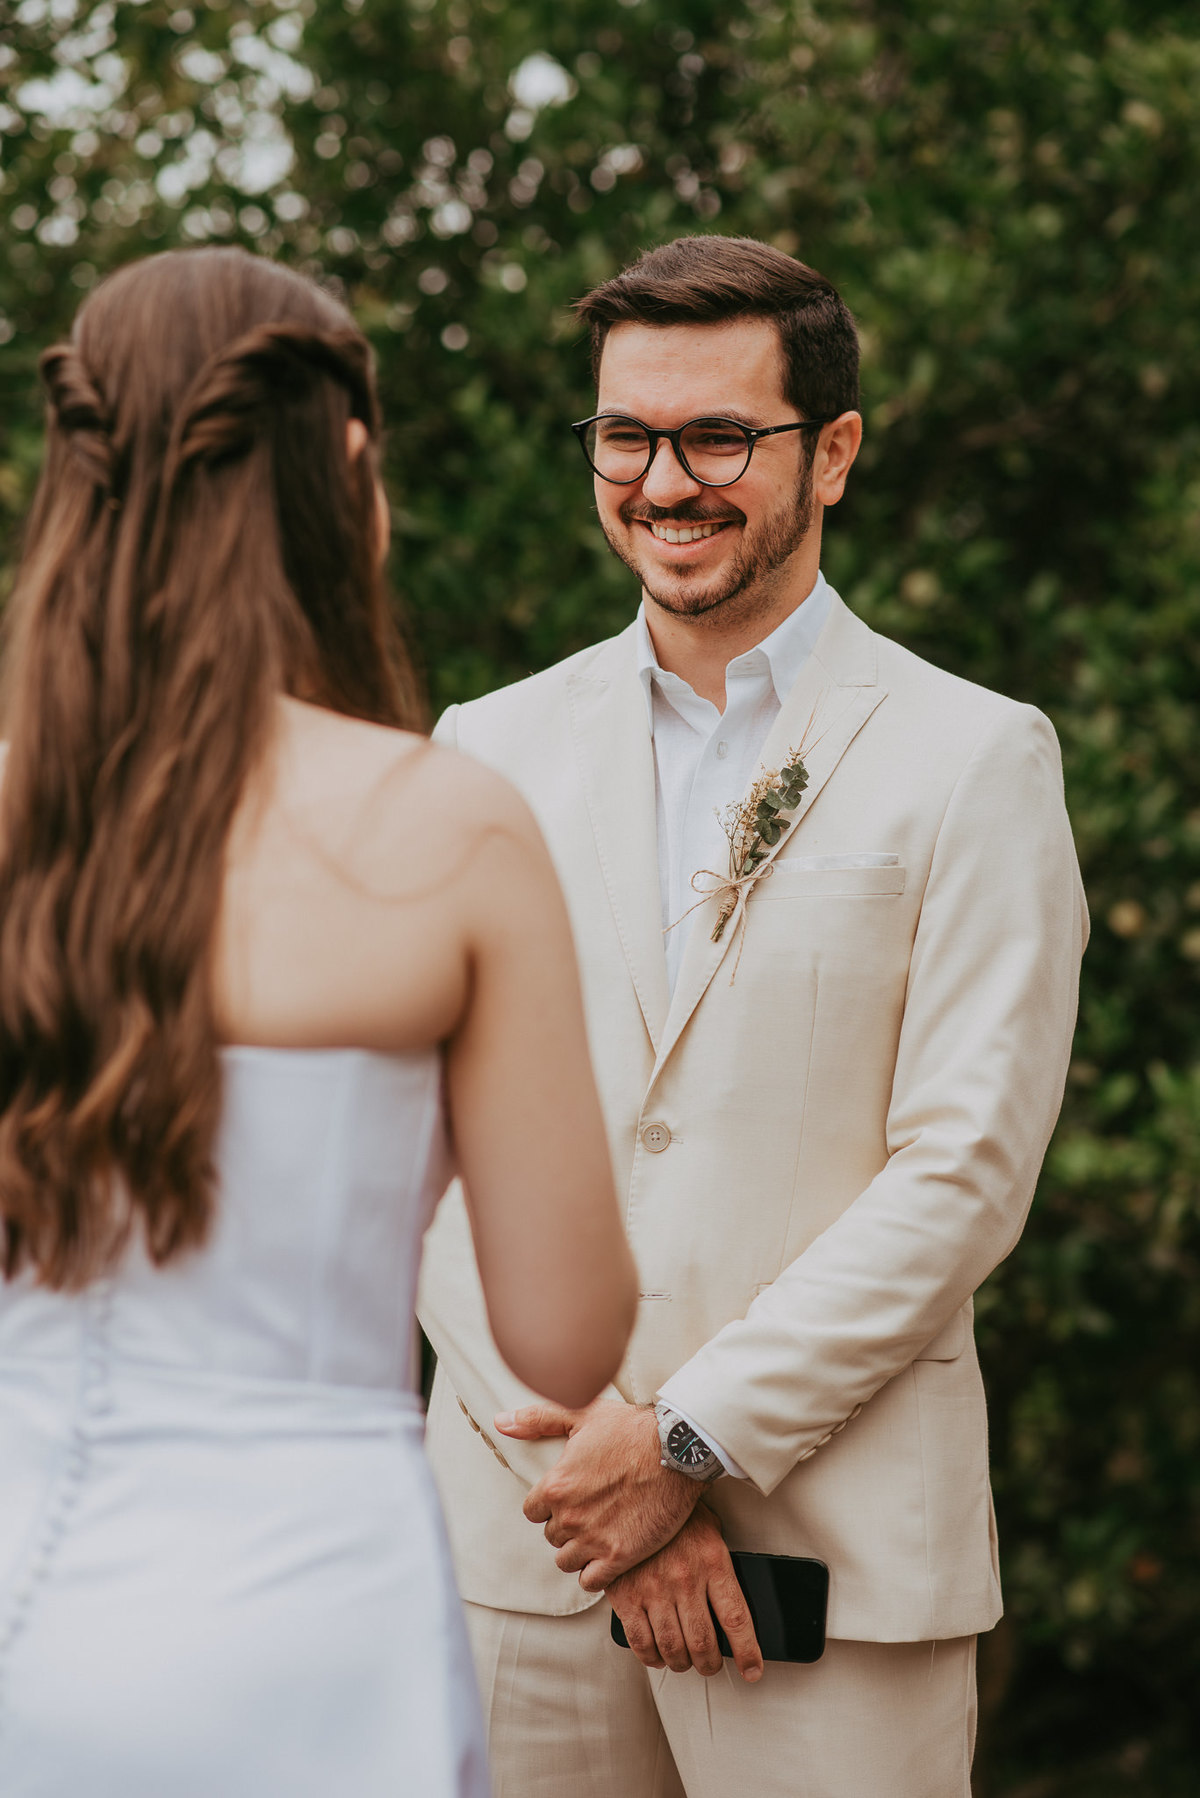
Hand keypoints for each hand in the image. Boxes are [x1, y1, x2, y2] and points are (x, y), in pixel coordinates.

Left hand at [496, 1399, 700, 1589]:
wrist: (676, 1451)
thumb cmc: (631, 1430)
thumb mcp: (582, 1415)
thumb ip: (537, 1420)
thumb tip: (501, 1422)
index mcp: (556, 1486)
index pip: (532, 1512)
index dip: (550, 1505)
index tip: (570, 1498)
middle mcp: (569, 1516)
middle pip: (551, 1536)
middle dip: (566, 1526)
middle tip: (591, 1513)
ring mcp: (593, 1540)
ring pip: (566, 1561)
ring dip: (578, 1551)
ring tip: (598, 1535)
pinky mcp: (619, 1557)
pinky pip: (590, 1580)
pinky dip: (595, 1572)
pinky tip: (608, 1556)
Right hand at [609, 1506, 762, 1682]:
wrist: (634, 1491)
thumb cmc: (677, 1515)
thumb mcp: (710, 1532)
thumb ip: (722, 1568)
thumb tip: (735, 1610)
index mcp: (713, 1562)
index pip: (736, 1619)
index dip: (747, 1653)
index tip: (752, 1671)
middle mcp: (685, 1579)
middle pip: (703, 1643)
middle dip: (709, 1664)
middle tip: (709, 1665)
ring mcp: (653, 1588)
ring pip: (673, 1648)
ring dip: (681, 1663)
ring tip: (684, 1661)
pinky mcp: (626, 1595)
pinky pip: (641, 1642)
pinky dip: (651, 1657)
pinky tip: (657, 1655)